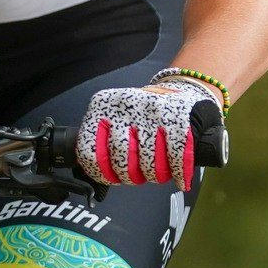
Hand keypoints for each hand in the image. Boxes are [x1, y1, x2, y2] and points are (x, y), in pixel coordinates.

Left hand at [77, 78, 218, 188]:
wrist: (174, 90)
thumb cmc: (138, 112)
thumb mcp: (110, 117)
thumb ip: (98, 141)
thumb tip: (95, 173)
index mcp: (101, 107)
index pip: (89, 151)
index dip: (100, 172)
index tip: (110, 177)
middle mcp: (123, 106)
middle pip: (121, 161)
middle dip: (131, 177)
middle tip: (136, 175)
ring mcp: (150, 112)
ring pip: (148, 163)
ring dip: (154, 176)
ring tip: (156, 171)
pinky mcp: (177, 118)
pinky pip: (175, 157)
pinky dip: (178, 172)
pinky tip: (179, 177)